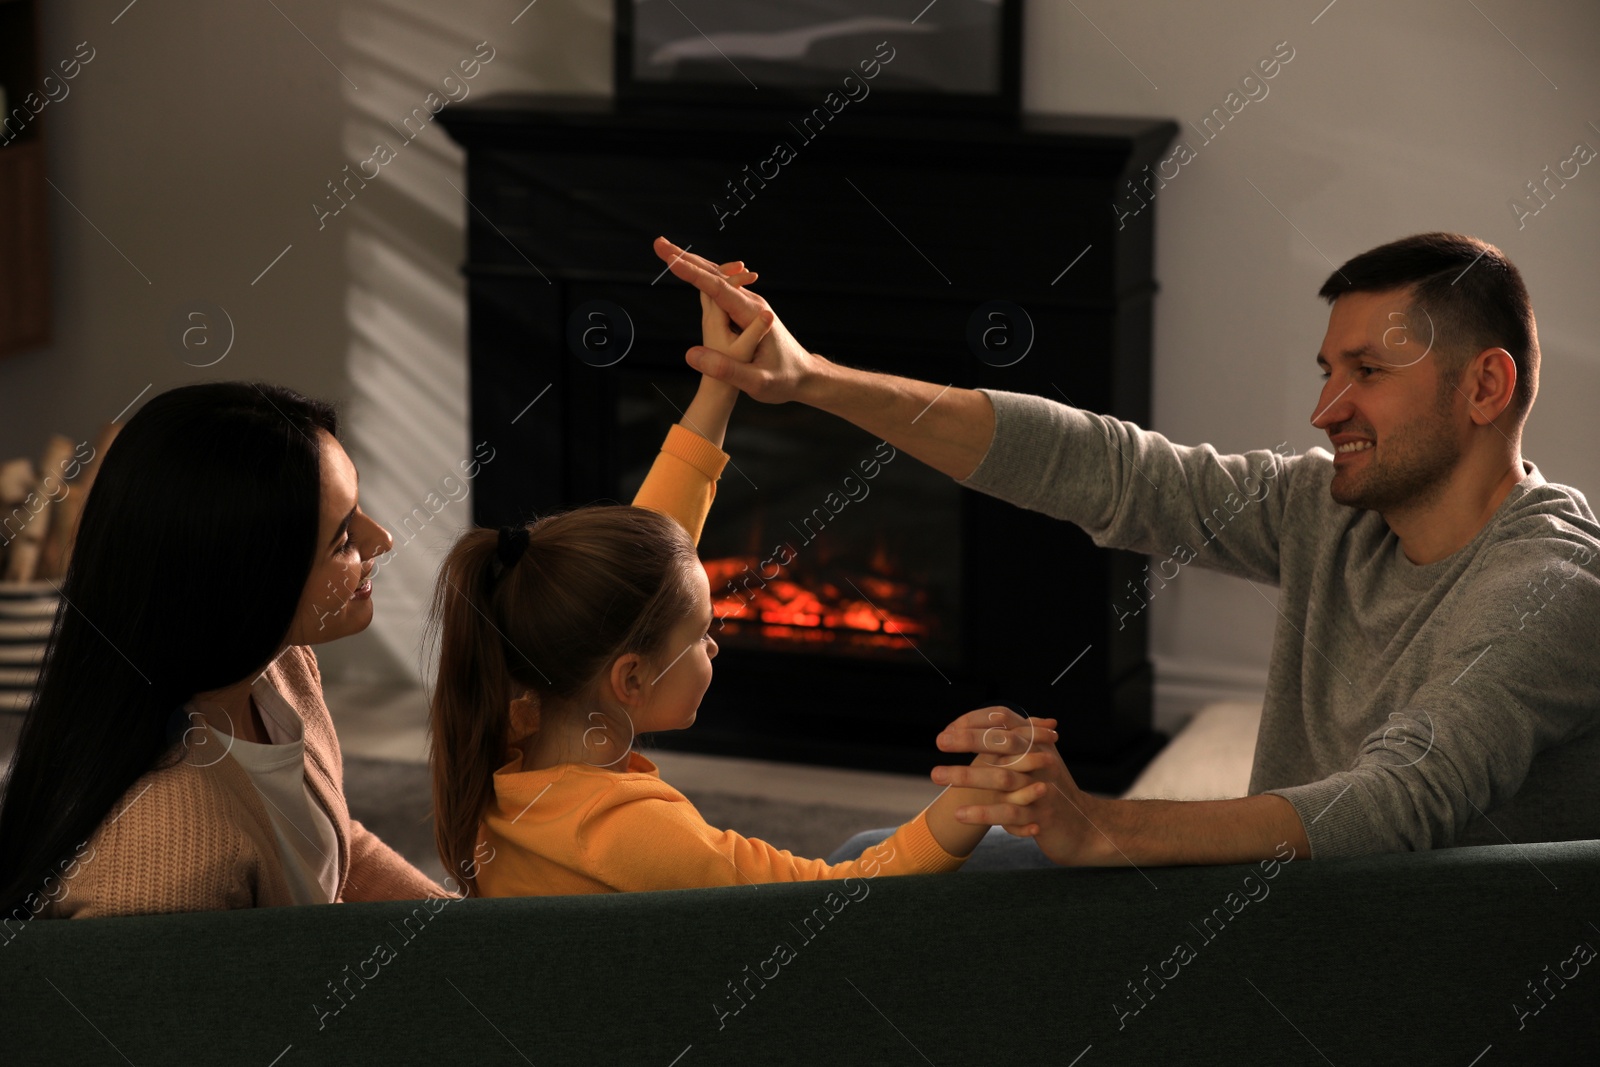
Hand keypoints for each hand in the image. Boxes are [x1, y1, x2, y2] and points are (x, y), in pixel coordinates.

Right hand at [653, 236, 816, 403]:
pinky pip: (721, 288)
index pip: (718, 288)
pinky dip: (702, 276)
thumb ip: (726, 370)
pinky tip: (689, 269)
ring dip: (692, 263)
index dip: (692, 273)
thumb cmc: (784, 381)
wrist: (806, 377)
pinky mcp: (747, 312)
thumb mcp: (756, 383)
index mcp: (752, 316)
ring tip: (666, 252)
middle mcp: (752, 304)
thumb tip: (691, 355)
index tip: (670, 260)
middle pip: (715, 275)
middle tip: (659, 244)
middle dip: (686, 259)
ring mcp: (750, 306)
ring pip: (718, 277)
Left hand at [932, 706, 1108, 865]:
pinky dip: (983, 812)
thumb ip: (1017, 741)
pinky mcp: (1042, 817)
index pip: (1005, 723)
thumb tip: (988, 718)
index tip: (949, 729)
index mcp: (1038, 745)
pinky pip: (1009, 812)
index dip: (976, 722)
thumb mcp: (1039, 762)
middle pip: (1004, 744)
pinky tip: (959, 813)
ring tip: (935, 774)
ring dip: (966, 775)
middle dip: (969, 740)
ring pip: (1003, 777)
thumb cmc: (1055, 793)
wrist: (1086, 828)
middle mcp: (1042, 762)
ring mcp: (1043, 789)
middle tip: (939, 740)